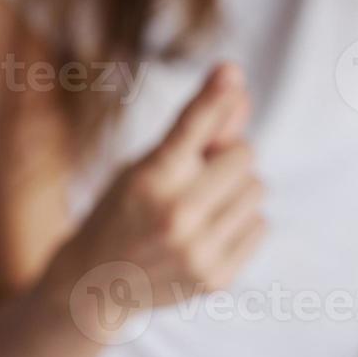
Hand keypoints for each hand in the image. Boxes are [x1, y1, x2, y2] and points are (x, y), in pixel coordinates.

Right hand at [50, 63, 266, 339]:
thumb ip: (199, 123)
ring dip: (237, 190)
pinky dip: (243, 223)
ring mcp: (196, 251)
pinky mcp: (215, 279)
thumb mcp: (147, 162)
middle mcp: (173, 215)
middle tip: (199, 174)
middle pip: (244, 154)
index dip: (213, 98)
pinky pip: (261, 225)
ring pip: (257, 189)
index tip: (231, 73)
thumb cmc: (127, 208)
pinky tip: (211, 232)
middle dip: (228, 157)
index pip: (192, 126)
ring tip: (203, 205)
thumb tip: (236, 77)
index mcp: (150, 177)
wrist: (95, 283)